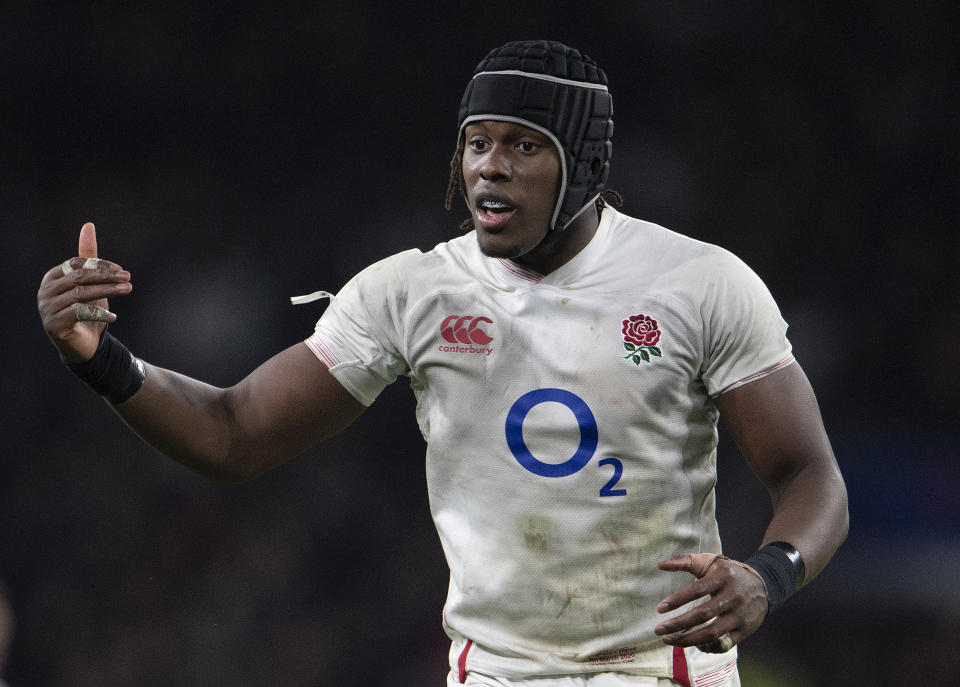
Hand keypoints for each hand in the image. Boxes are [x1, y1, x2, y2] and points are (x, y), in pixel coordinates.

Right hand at [37, 222, 132, 362]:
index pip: (77, 264)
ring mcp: (47, 308)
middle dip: (106, 277)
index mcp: (52, 277)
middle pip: (79, 278)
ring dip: (107, 291)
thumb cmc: (87, 309)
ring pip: (81, 294)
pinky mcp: (53, 325)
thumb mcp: (91, 282)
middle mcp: (45, 291)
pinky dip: (99, 314)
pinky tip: (114, 317)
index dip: (100, 265)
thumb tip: (88, 225)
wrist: (85, 344)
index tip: (122, 270)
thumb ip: (90, 257)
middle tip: (128, 279)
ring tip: (127, 290)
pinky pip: (79, 314)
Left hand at [654, 553, 767, 652]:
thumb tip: (660, 565)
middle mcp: (733, 597)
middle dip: (678, 624)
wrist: (762, 584)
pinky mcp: (745, 630)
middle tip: (658, 630)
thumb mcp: (709, 562)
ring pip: (713, 633)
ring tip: (669, 639)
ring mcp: (739, 615)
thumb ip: (684, 561)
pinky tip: (692, 644)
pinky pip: (725, 644)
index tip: (659, 609)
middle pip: (703, 614)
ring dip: (688, 639)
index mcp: (723, 577)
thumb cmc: (727, 573)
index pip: (698, 590)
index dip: (678, 600)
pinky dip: (707, 647)